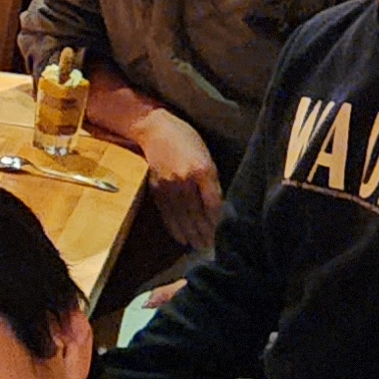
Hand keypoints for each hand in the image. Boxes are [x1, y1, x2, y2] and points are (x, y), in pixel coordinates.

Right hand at [126, 113, 221, 247]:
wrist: (154, 129)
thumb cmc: (186, 139)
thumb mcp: (206, 155)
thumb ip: (212, 180)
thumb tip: (217, 207)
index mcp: (202, 170)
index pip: (213, 204)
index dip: (218, 222)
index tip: (224, 235)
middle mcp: (185, 180)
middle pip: (197, 214)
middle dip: (206, 233)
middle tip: (213, 249)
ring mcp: (169, 186)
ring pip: (182, 217)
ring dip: (191, 235)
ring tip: (199, 248)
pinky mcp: (156, 190)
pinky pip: (167, 214)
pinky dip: (174, 228)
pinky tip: (181, 238)